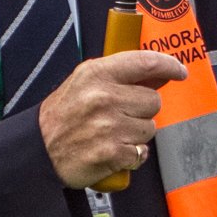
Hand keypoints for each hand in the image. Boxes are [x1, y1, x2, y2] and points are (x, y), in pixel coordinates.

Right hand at [36, 50, 185, 186]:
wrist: (37, 150)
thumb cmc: (62, 116)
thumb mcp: (83, 83)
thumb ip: (118, 75)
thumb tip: (158, 74)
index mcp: (96, 74)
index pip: (146, 61)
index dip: (169, 65)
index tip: (178, 71)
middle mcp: (103, 97)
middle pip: (153, 100)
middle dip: (142, 110)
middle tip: (120, 116)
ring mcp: (108, 126)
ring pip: (150, 128)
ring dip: (136, 134)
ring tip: (112, 133)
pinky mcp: (112, 152)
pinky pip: (141, 152)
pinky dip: (131, 155)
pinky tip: (113, 150)